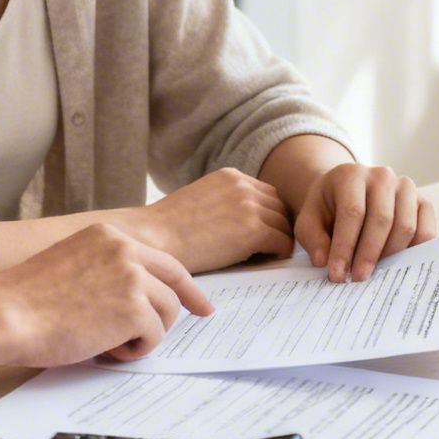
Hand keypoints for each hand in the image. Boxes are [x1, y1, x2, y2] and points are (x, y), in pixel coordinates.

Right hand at [0, 224, 212, 365]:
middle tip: (172, 332)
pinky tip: (105, 350)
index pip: (163, 259)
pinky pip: (154, 336)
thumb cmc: (26, 300)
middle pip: (173, 285)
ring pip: (166, 314)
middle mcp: (125, 249)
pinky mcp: (134, 309)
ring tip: (108, 344)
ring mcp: (132, 277)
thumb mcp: (72, 265)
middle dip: (178, 312)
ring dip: (144, 335)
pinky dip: (135, 351)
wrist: (4, 314)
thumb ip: (106, 271)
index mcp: (109, 236)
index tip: (201, 304)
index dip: (185, 285)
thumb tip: (139, 298)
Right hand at [133, 167, 293, 273]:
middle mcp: (243, 186)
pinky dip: (278, 254)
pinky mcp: (254, 230)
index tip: (262, 232)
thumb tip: (245, 219)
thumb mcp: (201, 199)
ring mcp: (250, 206)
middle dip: (277, 227)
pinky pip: (283, 243)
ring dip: (278, 241)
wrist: (154, 238)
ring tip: (263, 257)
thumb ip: (225, 201)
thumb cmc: (169, 227)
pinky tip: (263, 262)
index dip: (268, 214)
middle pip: (280, 207)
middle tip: (267, 248)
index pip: (267, 193)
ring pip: (285, 226)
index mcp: (230, 176)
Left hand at [293, 163, 436, 282]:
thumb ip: (313, 239)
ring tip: (373, 272)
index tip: (337, 274)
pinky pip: (425, 231)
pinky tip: (395, 265)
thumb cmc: (327, 210)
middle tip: (357, 279)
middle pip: (382, 219)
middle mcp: (382, 176)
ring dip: (390, 256)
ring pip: (406, 227)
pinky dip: (413, 253)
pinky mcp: (423, 202)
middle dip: (368, 254)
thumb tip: (324, 261)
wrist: (347, 195)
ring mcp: (406, 188)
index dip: (345, 247)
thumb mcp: (309, 221)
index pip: (352, 212)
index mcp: (351, 175)